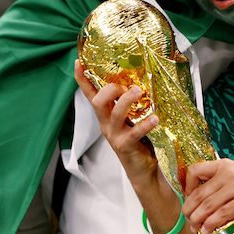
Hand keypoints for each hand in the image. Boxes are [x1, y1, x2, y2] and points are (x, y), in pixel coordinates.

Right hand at [73, 60, 159, 186]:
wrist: (144, 171)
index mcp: (106, 114)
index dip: (83, 79)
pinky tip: (155, 118)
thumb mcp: (132, 118)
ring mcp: (115, 135)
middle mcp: (106, 124)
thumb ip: (131, 103)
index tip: (78, 62)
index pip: (90, 94)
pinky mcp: (126, 146)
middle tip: (128, 85)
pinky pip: (133, 133)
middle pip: (97, 102)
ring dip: (126, 101)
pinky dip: (145, 125)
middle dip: (109, 89)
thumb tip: (142, 78)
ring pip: (115, 114)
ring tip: (139, 92)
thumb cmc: (140, 140)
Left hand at [183, 159, 233, 233]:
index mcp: (223, 165)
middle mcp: (228, 173)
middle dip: (189, 211)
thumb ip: (218, 182)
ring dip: (198, 220)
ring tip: (195, 228)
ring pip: (209, 205)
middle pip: (199, 194)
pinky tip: (208, 229)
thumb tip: (197, 201)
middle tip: (189, 221)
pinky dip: (212, 223)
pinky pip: (223, 213)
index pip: (195, 171)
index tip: (189, 199)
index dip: (187, 186)